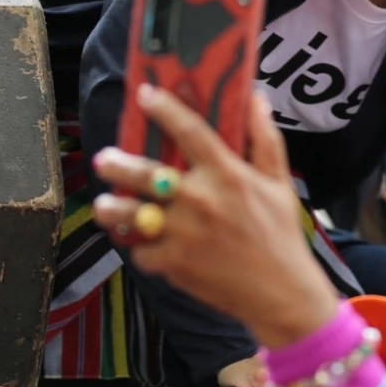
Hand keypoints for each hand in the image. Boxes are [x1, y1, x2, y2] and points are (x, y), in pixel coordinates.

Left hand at [91, 86, 339, 349]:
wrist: (282, 292)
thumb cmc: (281, 233)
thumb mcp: (280, 181)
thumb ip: (265, 138)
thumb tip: (256, 98)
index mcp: (226, 174)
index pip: (190, 131)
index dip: (165, 109)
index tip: (145, 94)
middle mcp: (200, 199)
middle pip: (145, 174)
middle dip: (118, 165)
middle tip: (104, 159)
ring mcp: (183, 233)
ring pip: (132, 215)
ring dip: (112, 209)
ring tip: (103, 205)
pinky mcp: (174, 264)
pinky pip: (143, 252)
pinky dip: (141, 249)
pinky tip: (140, 244)